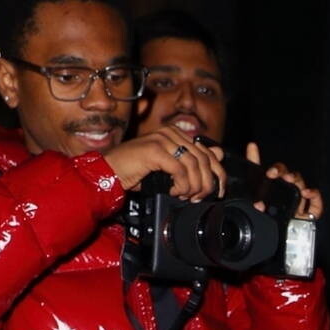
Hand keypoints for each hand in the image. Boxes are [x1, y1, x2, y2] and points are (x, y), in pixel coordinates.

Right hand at [106, 123, 224, 198]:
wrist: (109, 172)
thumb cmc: (136, 171)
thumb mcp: (169, 169)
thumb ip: (192, 162)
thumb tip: (219, 155)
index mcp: (176, 134)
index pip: (208, 152)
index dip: (217, 174)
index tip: (216, 192)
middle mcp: (171, 132)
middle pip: (204, 159)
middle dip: (206, 183)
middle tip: (198, 197)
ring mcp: (162, 139)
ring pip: (193, 165)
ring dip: (193, 186)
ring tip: (184, 196)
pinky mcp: (154, 150)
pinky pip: (179, 170)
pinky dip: (181, 185)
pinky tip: (173, 191)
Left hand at [246, 141, 322, 218]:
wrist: (273, 249)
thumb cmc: (265, 223)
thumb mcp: (254, 198)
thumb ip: (252, 174)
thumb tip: (251, 147)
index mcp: (275, 189)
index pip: (277, 172)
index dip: (276, 168)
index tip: (269, 170)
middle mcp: (288, 193)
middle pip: (291, 177)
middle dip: (285, 173)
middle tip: (277, 175)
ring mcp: (299, 203)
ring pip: (301, 186)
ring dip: (297, 181)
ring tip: (290, 182)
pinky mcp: (309, 214)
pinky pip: (315, 203)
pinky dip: (313, 195)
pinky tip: (306, 192)